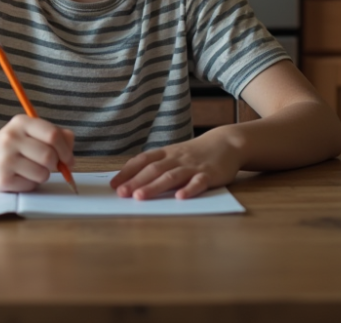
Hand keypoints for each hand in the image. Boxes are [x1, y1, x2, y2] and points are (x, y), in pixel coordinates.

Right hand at [0, 114, 74, 192]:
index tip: (68, 158)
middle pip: (49, 156)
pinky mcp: (2, 179)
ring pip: (43, 173)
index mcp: (21, 122)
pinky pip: (31, 185)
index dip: (66, 149)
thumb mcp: (31, 133)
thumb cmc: (13, 146)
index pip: (53, 135)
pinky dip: (31, 183)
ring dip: (43, 175)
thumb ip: (56, 136)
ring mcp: (4, 159)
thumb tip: (70, 152)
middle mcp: (11, 138)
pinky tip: (20, 176)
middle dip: (55, 164)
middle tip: (50, 165)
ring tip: (31, 169)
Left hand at [110, 130, 242, 199]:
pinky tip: (180, 198)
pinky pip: (198, 182)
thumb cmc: (196, 153)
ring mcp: (193, 166)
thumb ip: (157, 165)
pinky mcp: (209, 174)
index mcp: (166, 153)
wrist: (227, 143)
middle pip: (154, 169)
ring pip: (172, 176)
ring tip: (141, 197)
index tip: (113, 184)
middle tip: (121, 193)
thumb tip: (132, 180)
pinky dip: (189, 189)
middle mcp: (177, 158)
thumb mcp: (174, 154)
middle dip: (136, 181)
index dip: (127, 172)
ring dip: (155, 186)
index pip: (142, 160)